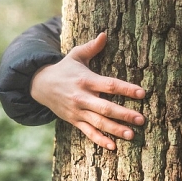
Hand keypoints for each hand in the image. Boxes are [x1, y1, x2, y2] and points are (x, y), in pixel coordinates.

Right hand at [30, 32, 145, 149]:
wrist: (39, 85)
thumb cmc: (64, 68)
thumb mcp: (76, 55)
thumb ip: (92, 47)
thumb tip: (105, 34)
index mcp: (86, 80)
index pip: (109, 84)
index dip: (126, 89)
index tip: (142, 93)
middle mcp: (82, 97)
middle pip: (105, 107)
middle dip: (124, 114)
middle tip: (141, 119)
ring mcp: (77, 111)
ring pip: (98, 122)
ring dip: (115, 130)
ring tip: (132, 135)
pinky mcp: (73, 121)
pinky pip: (88, 132)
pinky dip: (99, 140)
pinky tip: (113, 146)